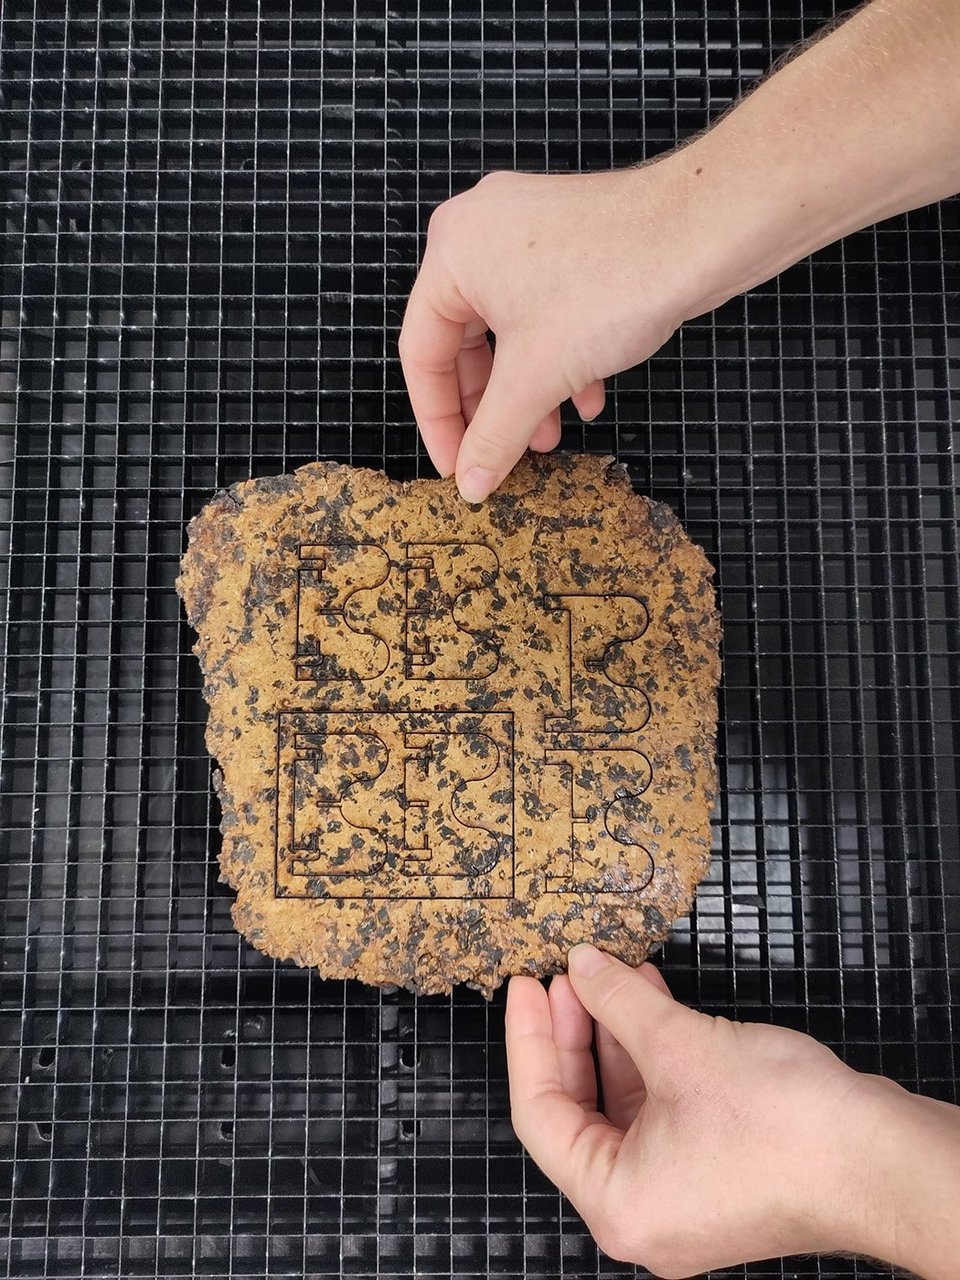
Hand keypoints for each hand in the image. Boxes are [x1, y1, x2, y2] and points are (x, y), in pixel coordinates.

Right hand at [398, 164, 701, 501]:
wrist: (701, 234)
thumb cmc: (610, 285)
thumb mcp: (536, 377)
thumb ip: (494, 435)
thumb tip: (471, 483)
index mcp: (452, 252)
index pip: (423, 353)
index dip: (438, 420)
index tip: (456, 466)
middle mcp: (481, 233)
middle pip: (465, 343)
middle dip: (490, 408)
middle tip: (498, 457)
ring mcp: (529, 233)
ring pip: (511, 332)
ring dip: (528, 392)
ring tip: (549, 438)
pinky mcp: (573, 242)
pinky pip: (547, 311)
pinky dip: (560, 360)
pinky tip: (587, 399)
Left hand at [506, 945, 959, 1277]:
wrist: (883, 1159)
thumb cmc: (784, 1125)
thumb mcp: (680, 1045)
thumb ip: (618, 1002)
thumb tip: (581, 966)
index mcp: (616, 1202)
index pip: (540, 1113)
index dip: (528, 1041)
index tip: (524, 986)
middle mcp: (643, 1211)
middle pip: (579, 1111)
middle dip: (573, 1034)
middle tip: (565, 976)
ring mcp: (683, 1197)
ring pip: (624, 1107)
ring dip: (615, 1037)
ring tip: (611, 975)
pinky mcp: (718, 1174)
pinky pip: (662, 1111)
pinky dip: (652, 1058)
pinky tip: (653, 1003)